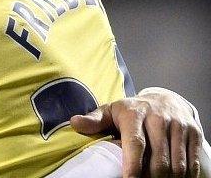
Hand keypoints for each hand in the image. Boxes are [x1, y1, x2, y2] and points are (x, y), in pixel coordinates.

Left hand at [70, 87, 203, 177]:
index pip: (135, 142)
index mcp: (134, 113)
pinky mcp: (194, 132)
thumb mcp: (111, 111)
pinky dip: (184, 176)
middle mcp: (158, 118)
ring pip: (176, 163)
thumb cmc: (132, 110)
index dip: (133, 165)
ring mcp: (178, 125)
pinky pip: (191, 162)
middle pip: (158, 159)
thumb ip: (94, 119)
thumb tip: (74, 122)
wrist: (166, 98)